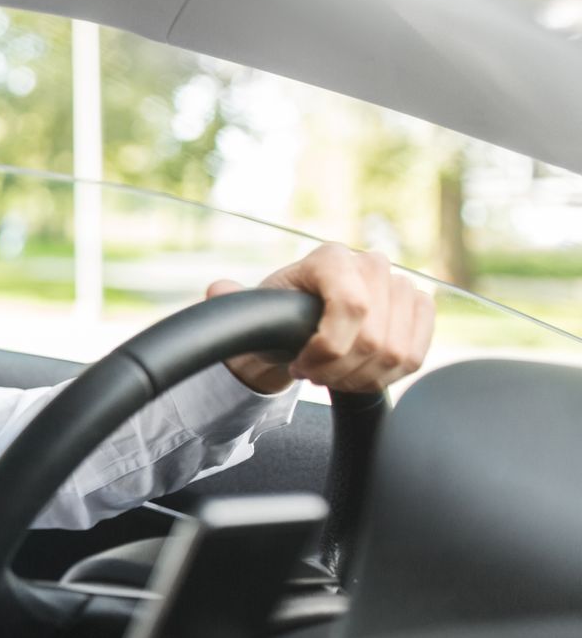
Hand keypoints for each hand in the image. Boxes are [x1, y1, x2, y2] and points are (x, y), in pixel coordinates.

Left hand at [211, 243, 434, 395]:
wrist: (306, 323)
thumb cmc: (279, 318)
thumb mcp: (253, 311)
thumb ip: (234, 303)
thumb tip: (218, 289)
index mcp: (331, 258)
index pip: (352, 306)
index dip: (328, 349)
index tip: (301, 366)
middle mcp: (371, 264)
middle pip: (374, 338)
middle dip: (339, 371)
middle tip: (314, 377)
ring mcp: (400, 285)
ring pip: (396, 352)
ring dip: (361, 378)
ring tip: (333, 378)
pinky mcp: (420, 309)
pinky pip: (414, 356)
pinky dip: (385, 377)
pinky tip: (358, 378)